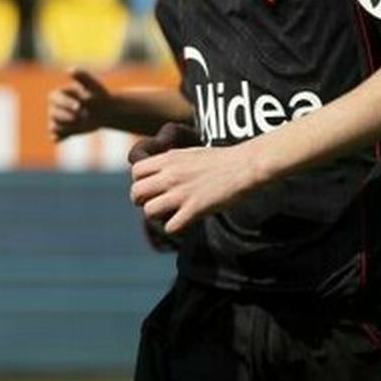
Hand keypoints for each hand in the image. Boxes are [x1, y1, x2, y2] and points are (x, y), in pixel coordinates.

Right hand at [48, 68, 111, 140]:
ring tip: (82, 124)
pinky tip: (67, 136)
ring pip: (54, 126)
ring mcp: (58, 120)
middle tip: (84, 116)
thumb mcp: (93, 85)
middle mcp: (55, 107)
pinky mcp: (63, 132)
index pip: (54, 99)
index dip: (65, 103)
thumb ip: (82, 77)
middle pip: (54, 114)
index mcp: (58, 94)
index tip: (79, 106)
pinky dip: (60, 137)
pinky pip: (56, 136)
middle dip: (68, 117)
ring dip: (68, 127)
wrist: (106, 111)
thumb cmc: (99, 96)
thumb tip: (69, 70)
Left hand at [129, 135, 262, 233]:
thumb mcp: (189, 152)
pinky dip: (173, 228)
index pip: (136, 171)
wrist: (245, 165)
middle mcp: (170, 176)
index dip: (140, 181)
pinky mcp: (195, 209)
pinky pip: (170, 226)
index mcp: (168, 159)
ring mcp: (181, 193)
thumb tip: (158, 169)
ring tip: (167, 214)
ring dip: (156, 216)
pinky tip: (182, 223)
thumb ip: (170, 161)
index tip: (151, 187)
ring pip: (149, 211)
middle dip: (141, 200)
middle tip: (154, 203)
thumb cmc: (221, 159)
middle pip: (136, 192)